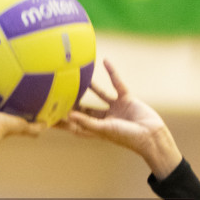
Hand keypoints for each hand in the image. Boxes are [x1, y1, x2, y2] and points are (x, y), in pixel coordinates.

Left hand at [59, 60, 181, 178]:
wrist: (151, 134)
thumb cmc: (127, 137)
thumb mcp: (104, 129)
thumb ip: (86, 121)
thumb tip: (68, 116)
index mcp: (97, 129)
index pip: (76, 124)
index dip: (63, 121)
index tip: (49, 114)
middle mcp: (104, 119)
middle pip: (85, 110)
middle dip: (73, 103)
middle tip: (59, 91)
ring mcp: (115, 108)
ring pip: (99, 95)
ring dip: (90, 87)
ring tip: (78, 76)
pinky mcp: (126, 99)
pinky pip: (117, 84)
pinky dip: (112, 73)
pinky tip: (106, 62)